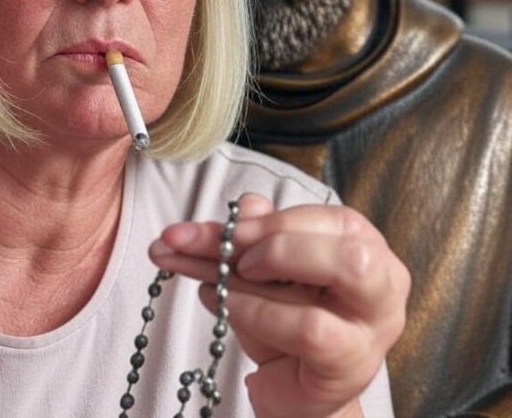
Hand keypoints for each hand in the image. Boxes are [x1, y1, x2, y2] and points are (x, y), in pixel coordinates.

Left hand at [149, 193, 409, 417]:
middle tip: (227, 256)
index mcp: (364, 243)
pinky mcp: (352, 361)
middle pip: (346, 239)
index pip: (326, 216)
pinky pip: (307, 326)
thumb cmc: (282, 323)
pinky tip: (220, 304)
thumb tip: (245, 204)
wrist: (290, 389)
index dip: (266, 219)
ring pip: (330, 274)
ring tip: (211, 281)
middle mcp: (383, 278)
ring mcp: (375, 323)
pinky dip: (255, 311)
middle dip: (275, 238)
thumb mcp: (258, 271)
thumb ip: (252, 234)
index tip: (210, 229)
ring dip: (257, 276)